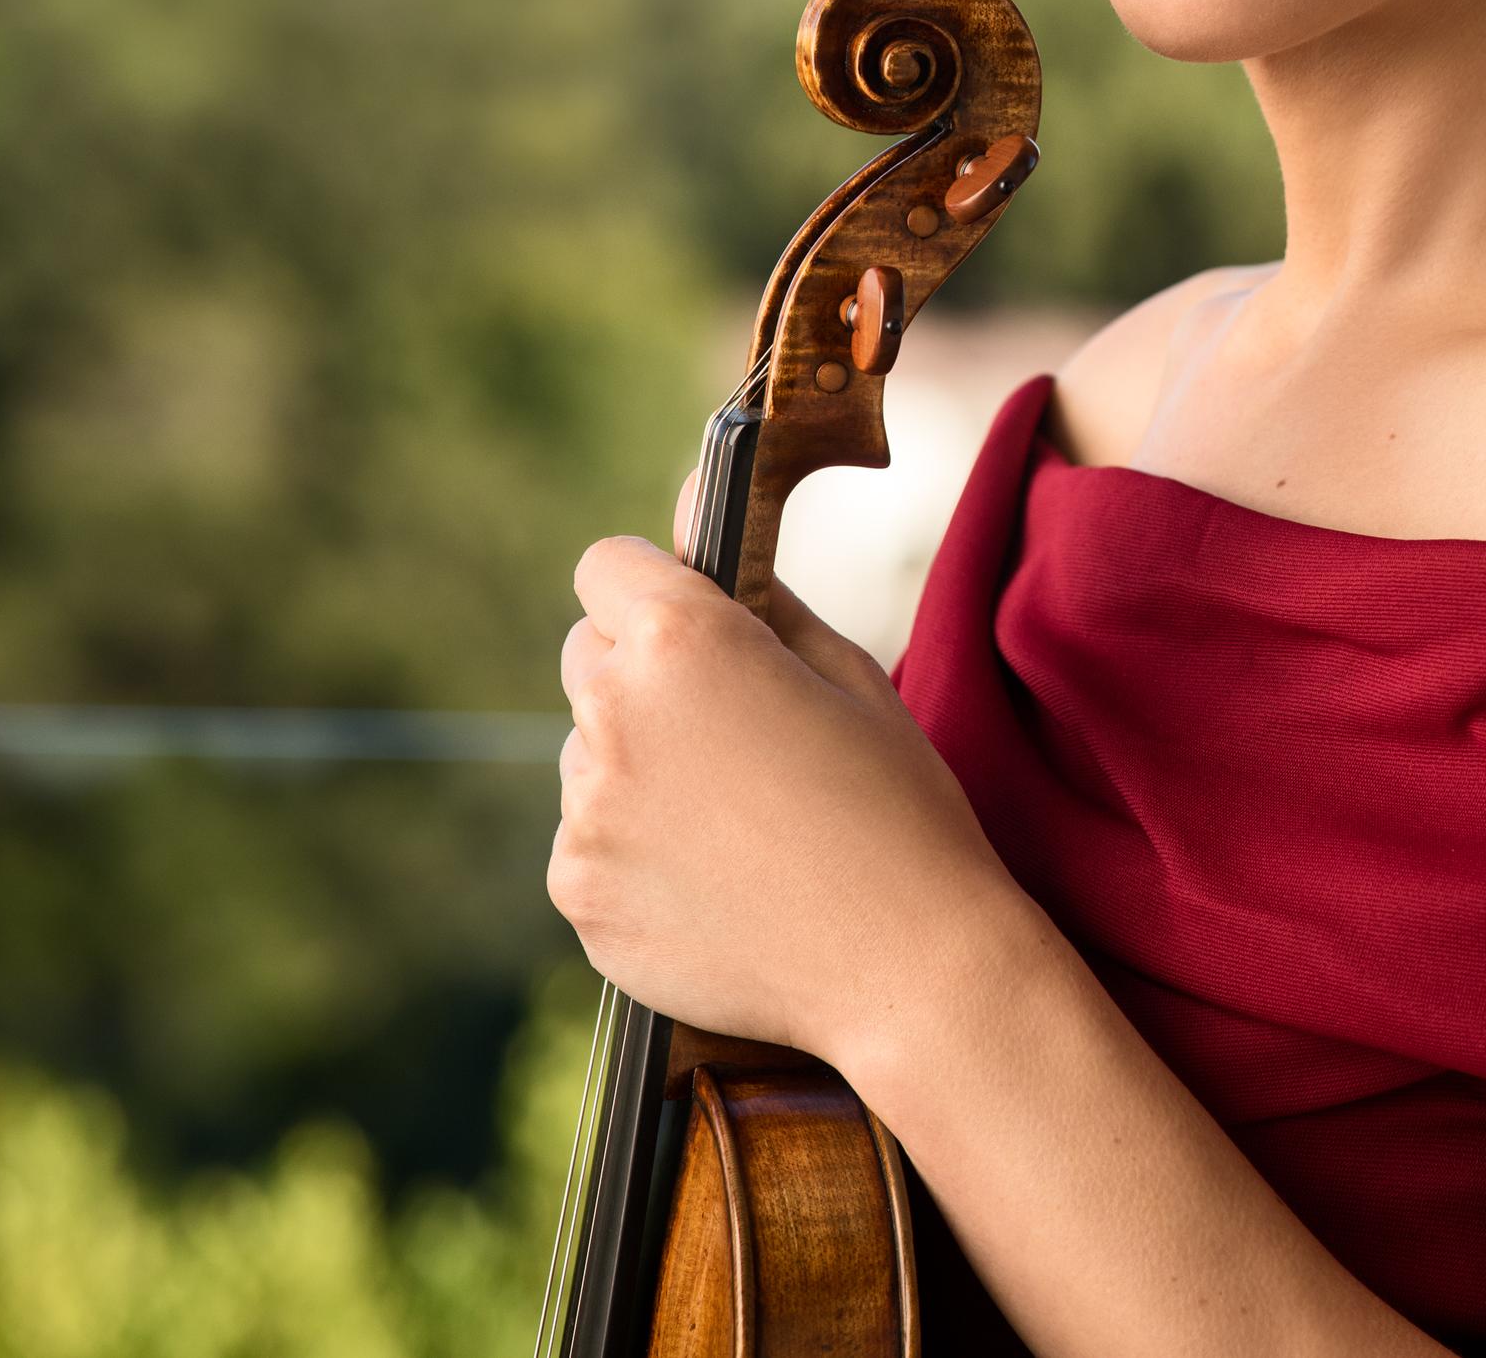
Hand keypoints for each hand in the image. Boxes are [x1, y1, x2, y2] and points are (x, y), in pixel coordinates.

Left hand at [549, 530, 1023, 1065]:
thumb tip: (700, 520)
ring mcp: (585, 814)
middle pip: (587, 657)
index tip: (697, 619)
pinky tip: (720, 879)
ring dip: (641, 768)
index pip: (608, 565)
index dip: (655, 584)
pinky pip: (590, 843)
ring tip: (741, 821)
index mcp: (684, 643)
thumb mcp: (849, 674)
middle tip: (735, 727)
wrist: (908, 965)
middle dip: (644, 673)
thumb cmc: (898, 807)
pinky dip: (636, 852)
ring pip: (588, 757)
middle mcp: (612, 718)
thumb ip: (760, 596)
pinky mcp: (578, 894)